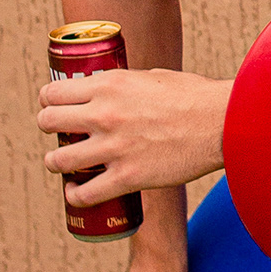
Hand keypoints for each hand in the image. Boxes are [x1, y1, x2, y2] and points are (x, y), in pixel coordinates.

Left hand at [38, 67, 230, 204]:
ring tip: (62, 164)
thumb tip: (110, 91)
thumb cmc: (195, 97)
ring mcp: (113, 148)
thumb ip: (125, 85)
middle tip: (59, 133)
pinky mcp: (127, 178)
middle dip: (49, 128)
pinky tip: (76, 190)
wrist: (223, 123)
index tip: (53, 107)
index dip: (48, 101)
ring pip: (57, 160)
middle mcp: (104, 114)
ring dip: (55, 162)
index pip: (53, 92)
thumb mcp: (152, 77)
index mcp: (109, 84)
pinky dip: (74, 194)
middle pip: (47, 122)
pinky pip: (84, 193)